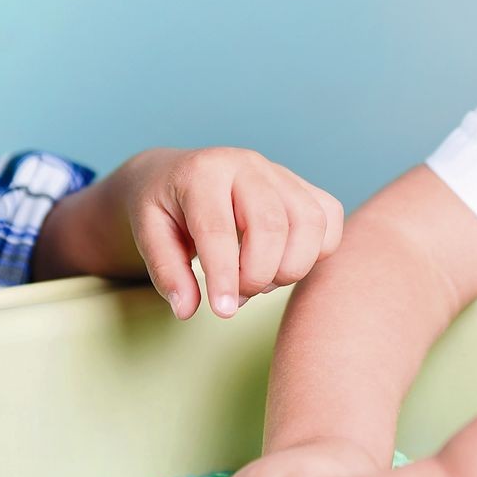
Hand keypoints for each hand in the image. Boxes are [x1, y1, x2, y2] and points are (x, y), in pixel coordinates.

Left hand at [122, 147, 343, 319]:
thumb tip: (188, 308)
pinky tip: (283, 264)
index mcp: (202, 172)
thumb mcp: (146, 234)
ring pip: (310, 222)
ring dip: (291, 266)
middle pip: (272, 225)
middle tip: (235, 297)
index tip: (223, 311)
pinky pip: (329, 217)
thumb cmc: (163, 207)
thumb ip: (166, 271)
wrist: (176, 175)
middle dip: (258, 274)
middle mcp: (246, 165)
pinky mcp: (301, 185)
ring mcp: (279, 172)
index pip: (219, 228)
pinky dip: (317, 250)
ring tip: (259, 282)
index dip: (224, 275)